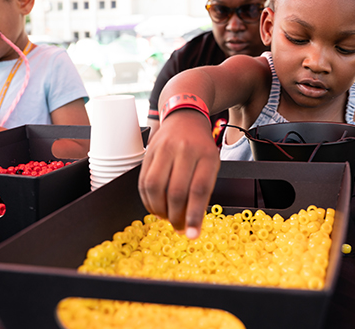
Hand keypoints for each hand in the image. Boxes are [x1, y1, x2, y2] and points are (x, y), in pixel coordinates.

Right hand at [138, 110, 219, 238]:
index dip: (194, 216)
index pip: (199, 190)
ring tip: (165, 216)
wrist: (185, 119)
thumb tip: (191, 223)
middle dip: (175, 216)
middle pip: (175, 191)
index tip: (192, 235)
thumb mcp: (211, 165)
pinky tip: (154, 206)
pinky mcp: (149, 152)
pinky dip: (147, 200)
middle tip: (178, 227)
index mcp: (206, 156)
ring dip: (158, 209)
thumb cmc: (201, 147)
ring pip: (155, 187)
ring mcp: (165, 149)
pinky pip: (143, 181)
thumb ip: (203, 191)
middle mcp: (185, 150)